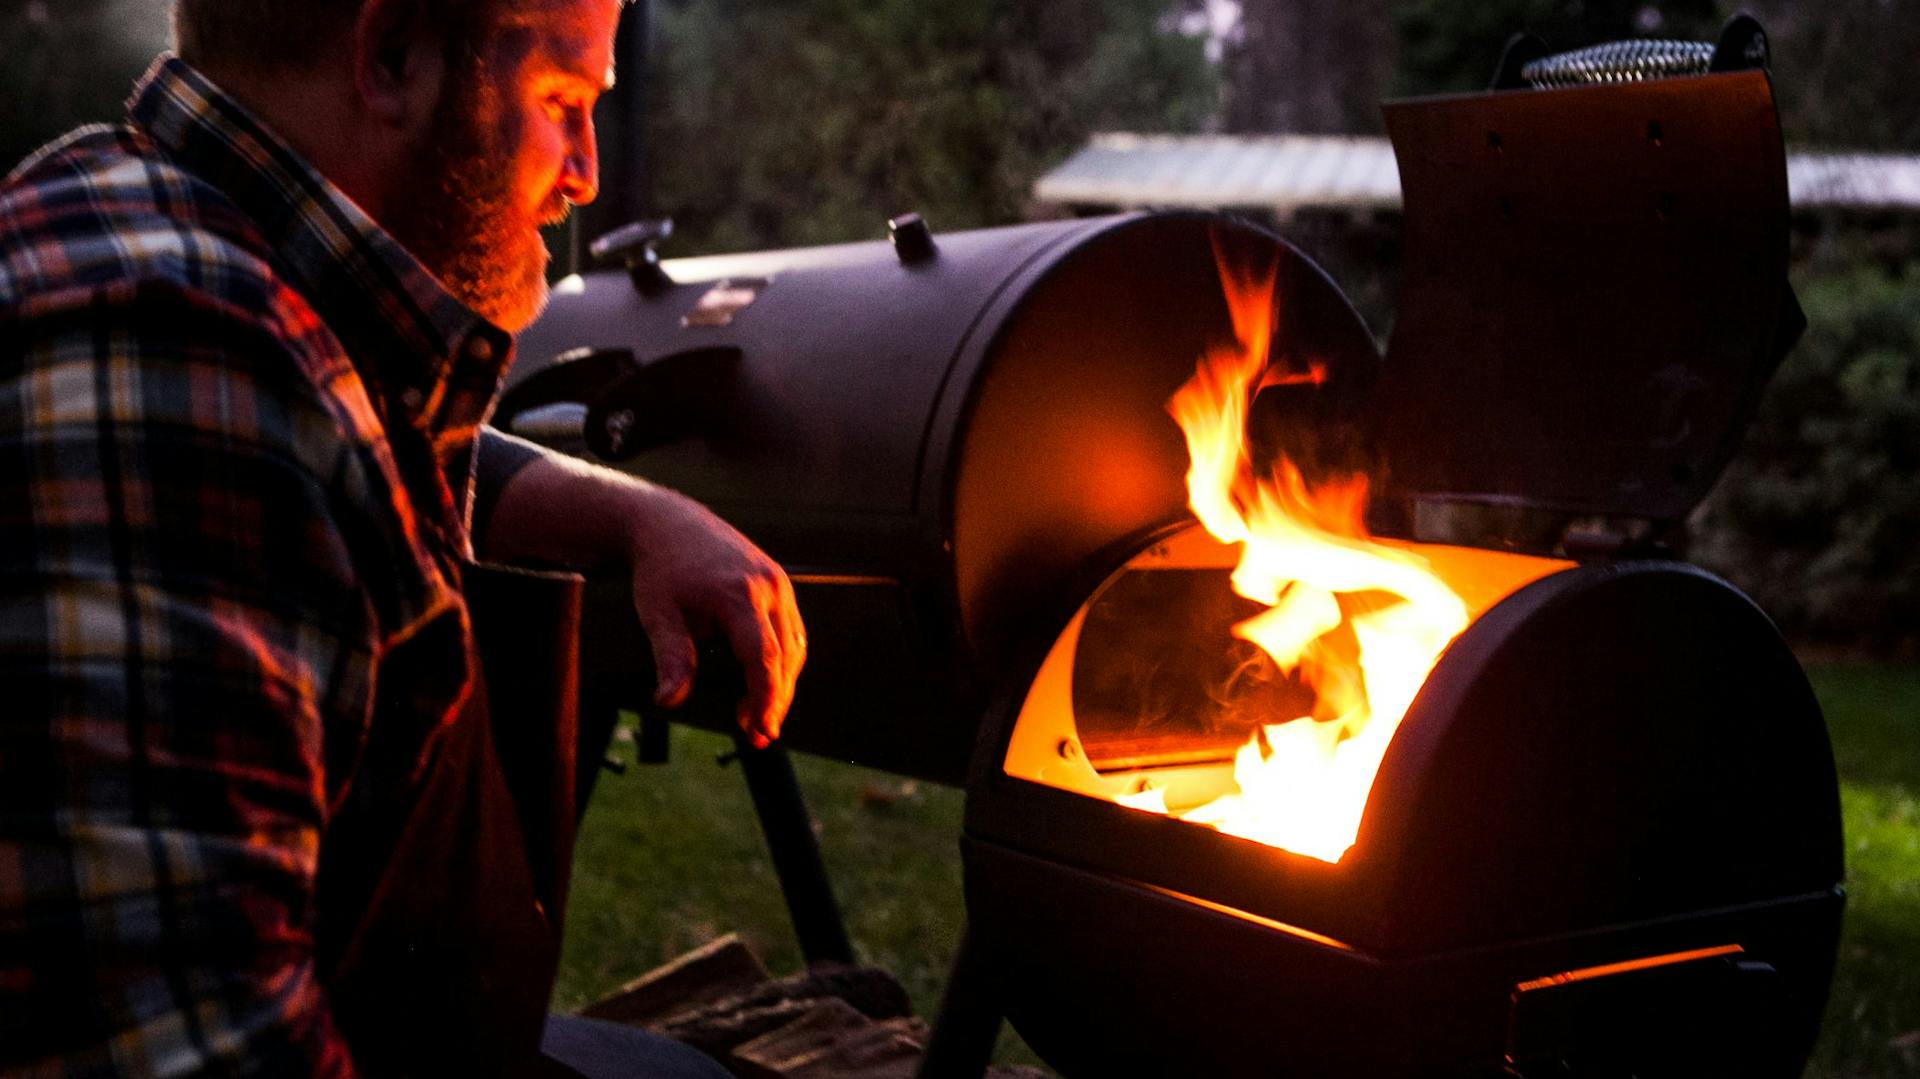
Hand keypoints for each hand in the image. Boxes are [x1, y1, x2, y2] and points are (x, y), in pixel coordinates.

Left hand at [479, 449, 805, 745]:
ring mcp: (779, 583)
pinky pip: (791, 631)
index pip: (763, 657)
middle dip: (775, 701)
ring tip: (756, 718)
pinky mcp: (779, 583)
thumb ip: (671, 657)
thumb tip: (668, 701)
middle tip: (758, 736)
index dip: (765, 699)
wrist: (669, 523)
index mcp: (739, 594)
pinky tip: (763, 683)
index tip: (758, 730)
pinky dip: (782, 662)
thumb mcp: (657, 613)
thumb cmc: (661, 569)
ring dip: (781, 685)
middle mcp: (768, 587)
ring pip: (794, 646)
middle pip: (785, 657)